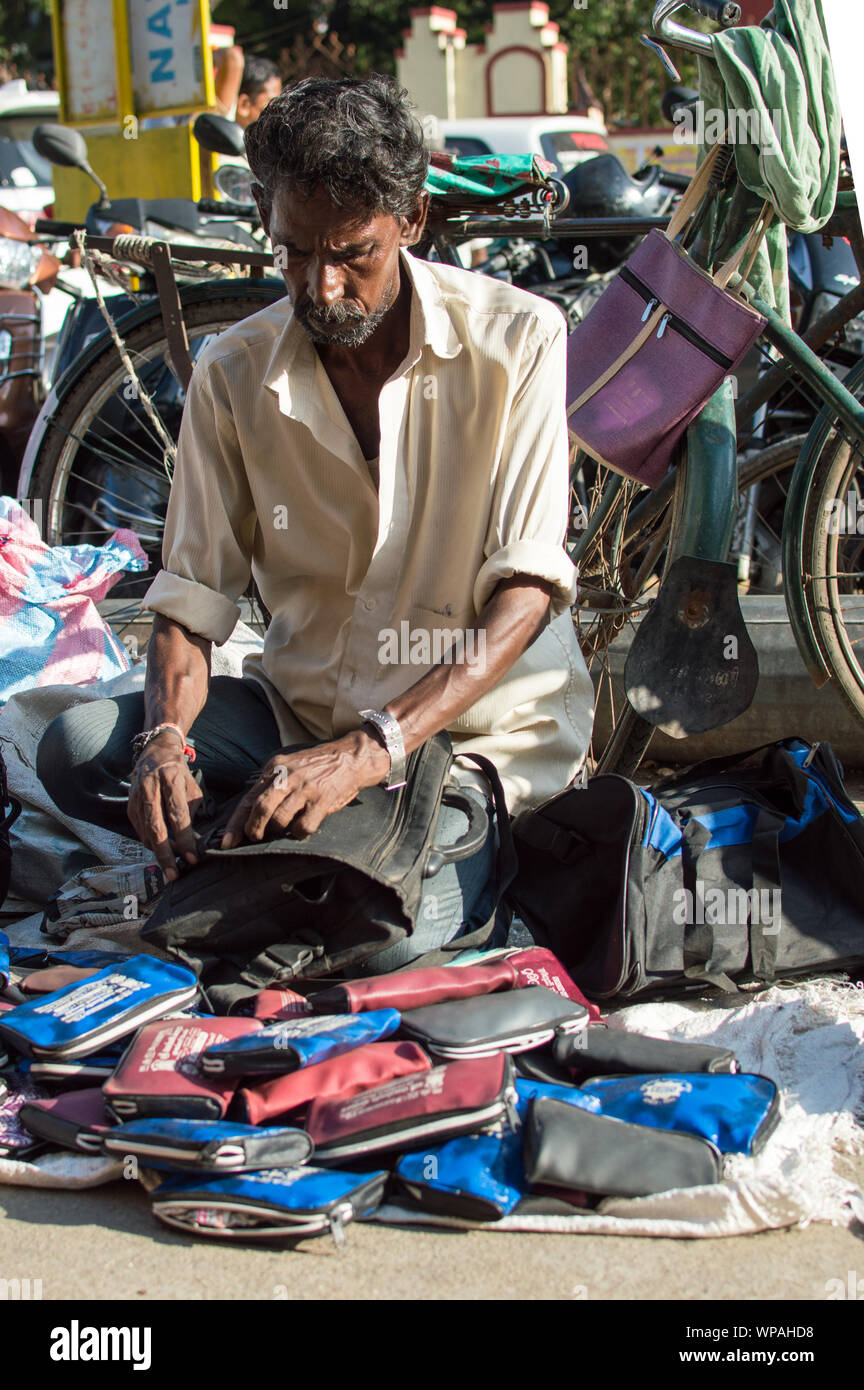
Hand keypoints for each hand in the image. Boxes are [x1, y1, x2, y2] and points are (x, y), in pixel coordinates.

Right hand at [127, 733, 203, 881]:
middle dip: (166, 854)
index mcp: (171, 779)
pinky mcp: (129, 802)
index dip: (185, 839)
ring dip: (157, 851)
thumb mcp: (192, 786)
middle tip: (174, 874)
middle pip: (157, 827)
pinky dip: (148, 841)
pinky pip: (138, 827)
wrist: (155, 751)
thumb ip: (192, 812)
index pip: (178, 816)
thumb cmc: (178, 771)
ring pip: (145, 830)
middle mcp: (151, 786)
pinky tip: (158, 849)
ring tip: (170, 865)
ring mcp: (137, 795)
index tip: (193, 858)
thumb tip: (195, 841)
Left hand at [220, 731, 389, 847]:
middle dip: (253, 829)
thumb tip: (249, 811)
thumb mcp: (289, 765)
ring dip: (276, 831)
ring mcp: (305, 789)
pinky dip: (298, 834)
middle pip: (260, 808)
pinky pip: (303, 827)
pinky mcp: (322, 800)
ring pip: (279, 819)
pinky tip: (301, 829)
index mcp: (275, 767)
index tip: (226, 842)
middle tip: (254, 839)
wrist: (351, 757)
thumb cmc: (317, 765)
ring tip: (281, 830)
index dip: (235, 823)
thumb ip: (270, 783)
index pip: (248, 798)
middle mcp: (287, 776)